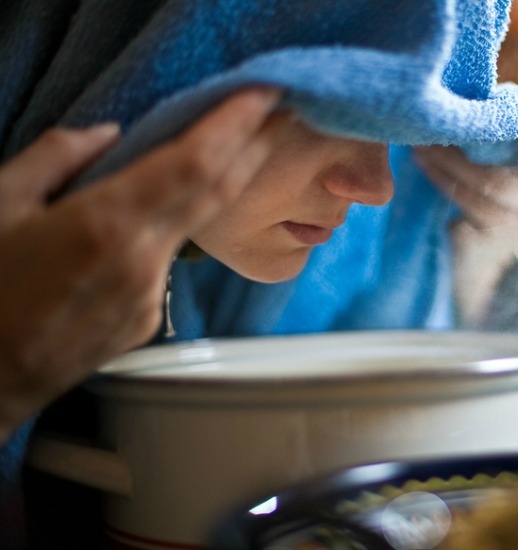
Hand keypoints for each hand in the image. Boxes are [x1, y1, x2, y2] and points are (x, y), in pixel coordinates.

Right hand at [0, 88, 280, 442]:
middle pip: (215, 194)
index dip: (236, 126)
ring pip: (193, 227)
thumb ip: (55, 158)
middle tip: (278, 113)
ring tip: (232, 148)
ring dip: (218, 186)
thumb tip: (109, 136)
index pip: (195, 164)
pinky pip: (167, 261)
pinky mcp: (147, 321)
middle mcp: (143, 263)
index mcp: (105, 226)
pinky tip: (169, 210)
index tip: (265, 95)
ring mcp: (151, 298)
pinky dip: (177, 227)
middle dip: (253, 147)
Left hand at [415, 75, 517, 235]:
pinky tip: (425, 164)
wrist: (480, 236)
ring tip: (425, 141)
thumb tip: (513, 83)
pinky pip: (477, 206)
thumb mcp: (505, 135)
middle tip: (467, 113)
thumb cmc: (492, 168)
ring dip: (455, 160)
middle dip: (511, 130)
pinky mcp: (512, 233)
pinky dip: (447, 182)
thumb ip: (510, 111)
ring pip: (499, 184)